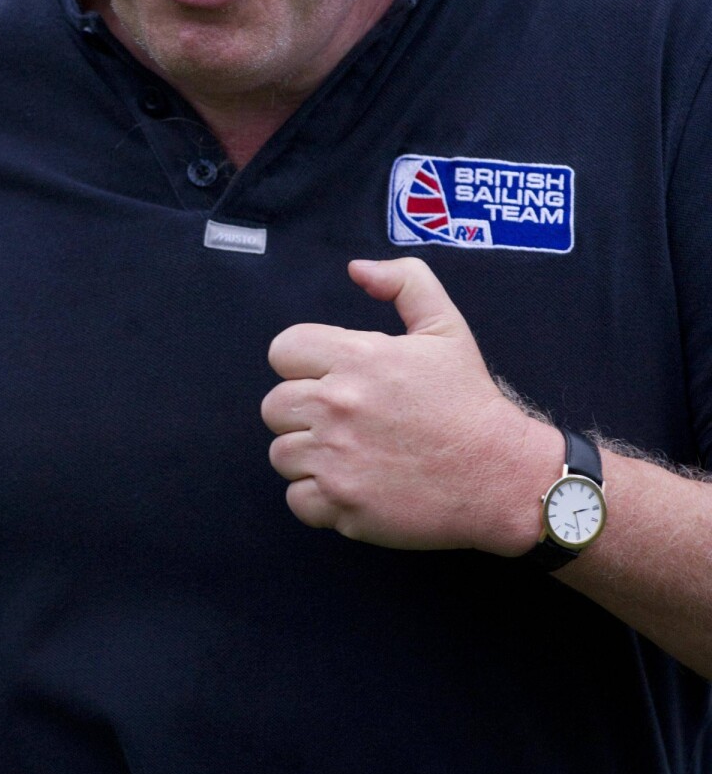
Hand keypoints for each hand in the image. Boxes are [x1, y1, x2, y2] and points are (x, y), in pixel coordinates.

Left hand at [261, 256, 556, 553]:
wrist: (500, 476)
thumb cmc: (470, 402)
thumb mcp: (446, 327)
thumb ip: (404, 282)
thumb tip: (357, 269)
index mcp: (356, 359)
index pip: (283, 351)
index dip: (304, 363)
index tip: (331, 378)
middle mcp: (337, 407)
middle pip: (274, 406)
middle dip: (303, 411)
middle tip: (345, 421)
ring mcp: (336, 459)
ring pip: (281, 454)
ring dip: (309, 456)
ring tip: (350, 454)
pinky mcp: (342, 504)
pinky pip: (297, 499)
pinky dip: (319, 498)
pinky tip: (353, 486)